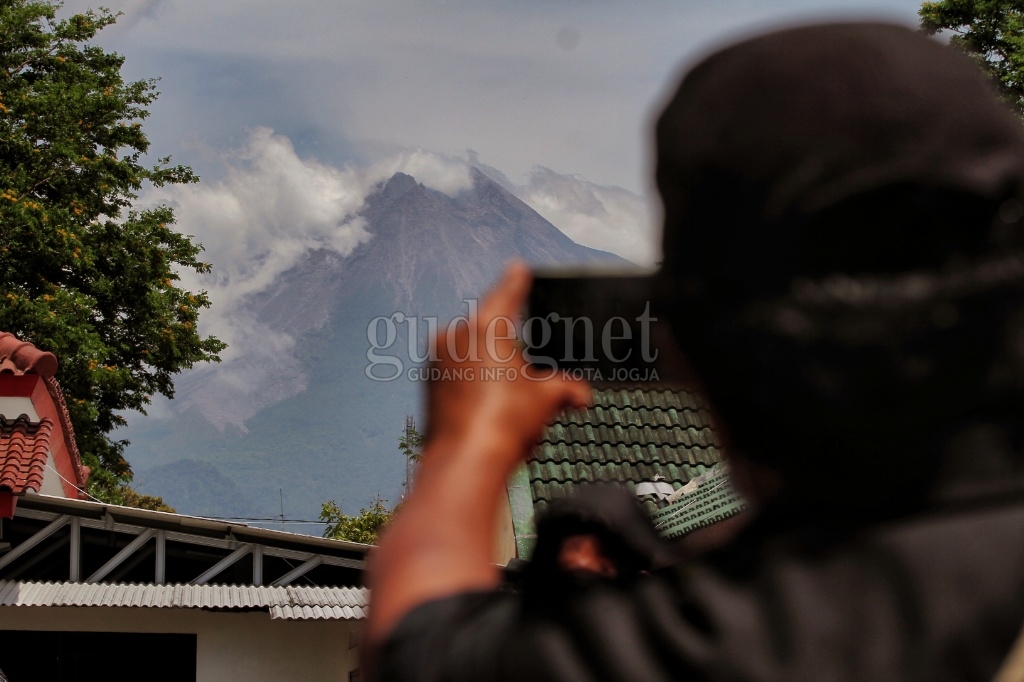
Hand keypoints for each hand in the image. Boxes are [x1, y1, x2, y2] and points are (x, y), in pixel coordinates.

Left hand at [423, 261, 591, 470]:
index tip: (518, 267)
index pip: (506, 293)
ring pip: (472, 353)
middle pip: (490, 329)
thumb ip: (566, 388)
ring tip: (509, 400)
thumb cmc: (505, 423)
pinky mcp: (428, 383)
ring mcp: (437, 359)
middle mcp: (456, 336)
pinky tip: (489, 408)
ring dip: (491, 367)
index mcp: (485, 327)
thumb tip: (582, 395)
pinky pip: (457, 371)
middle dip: (509, 347)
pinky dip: (474, 382)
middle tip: (526, 371)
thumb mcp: (546, 400)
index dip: (517, 281)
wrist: (464, 461)